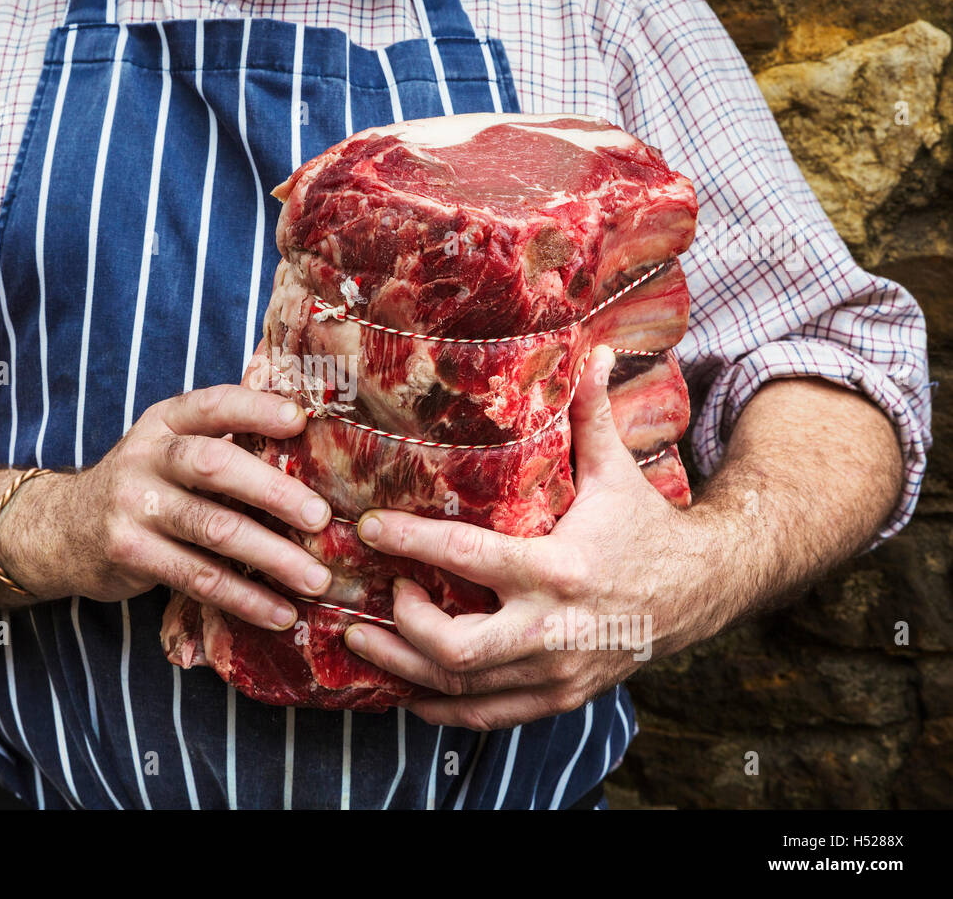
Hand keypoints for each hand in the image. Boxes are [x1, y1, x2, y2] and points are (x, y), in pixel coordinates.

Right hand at [0, 384, 332, 630]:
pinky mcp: (130, 553)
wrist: (61, 529)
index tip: (300, 421)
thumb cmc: (147, 484)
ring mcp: (134, 505)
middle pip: (215, 466)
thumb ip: (224, 442)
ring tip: (316, 578)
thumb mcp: (170, 448)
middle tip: (321, 517)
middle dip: (273, 491)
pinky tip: (280, 613)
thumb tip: (314, 450)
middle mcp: (147, 457)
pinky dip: (244, 598)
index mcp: (166, 422)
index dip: (256, 409)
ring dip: (271, 556)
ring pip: (213, 529)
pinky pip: (198, 578)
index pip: (213, 405)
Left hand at [342, 345, 725, 730]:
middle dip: (401, 626)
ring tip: (363, 642)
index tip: (368, 528)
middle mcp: (553, 630)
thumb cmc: (646, 528)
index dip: (409, 544)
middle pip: (456, 648)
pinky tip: (406, 688)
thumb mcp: (617, 472)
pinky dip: (441, 707)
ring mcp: (556, 672)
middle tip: (374, 595)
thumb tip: (593, 349)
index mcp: (559, 568)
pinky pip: (486, 717)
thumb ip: (592, 416)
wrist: (704, 594)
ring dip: (403, 670)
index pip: (466, 559)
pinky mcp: (559, 697)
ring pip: (462, 690)